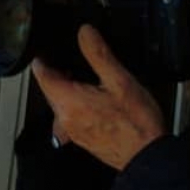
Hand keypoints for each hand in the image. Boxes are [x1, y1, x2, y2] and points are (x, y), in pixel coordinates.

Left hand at [31, 24, 166, 169]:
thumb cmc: (137, 122)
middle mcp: (65, 119)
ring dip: (67, 89)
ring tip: (84, 76)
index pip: (41, 75)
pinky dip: (76, 104)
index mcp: (68, 102)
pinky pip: (70, 116)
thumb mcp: (120, 80)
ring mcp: (73, 132)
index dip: (43, 58)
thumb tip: (84, 32)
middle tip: (69, 57)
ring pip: (60, 103)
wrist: (148, 157)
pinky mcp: (83, 139)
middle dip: (56, 73)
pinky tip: (95, 99)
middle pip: (49, 89)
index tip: (49, 48)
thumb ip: (98, 54)